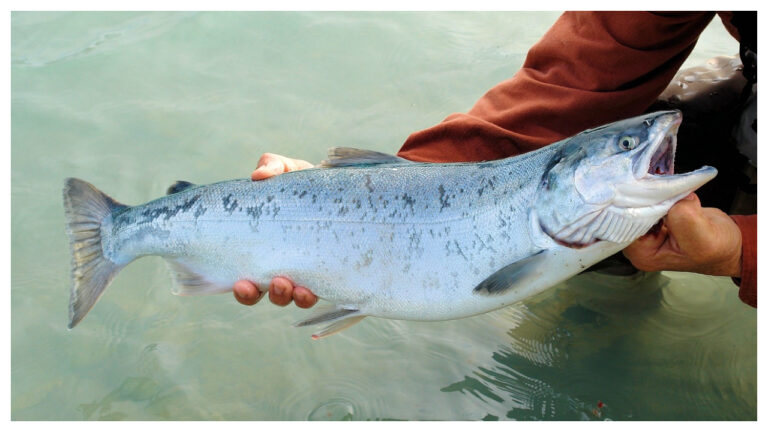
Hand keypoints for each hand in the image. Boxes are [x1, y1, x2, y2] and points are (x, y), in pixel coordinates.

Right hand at [232, 153, 318, 307]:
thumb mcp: (287, 171)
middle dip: (262, 294)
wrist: (341, 188)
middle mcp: (282, 265)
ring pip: (291, 297)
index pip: (248, 277)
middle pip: (265, 294)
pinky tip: (311, 289)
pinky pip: (319, 291)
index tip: (241, 283)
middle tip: (266, 284)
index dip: (243, 288)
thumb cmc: (306, 183)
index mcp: (265, 249)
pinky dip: (311, 294)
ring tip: (292, 287)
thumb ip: (272, 166)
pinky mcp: (329, 270)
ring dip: (289, 296)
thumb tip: (258, 175)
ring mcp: (306, 270)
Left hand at [623, 193, 742, 277]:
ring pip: (638, 204)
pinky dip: (660, 191)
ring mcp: (646, 230)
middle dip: (641, 197)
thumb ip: (681, 216)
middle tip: (653, 181)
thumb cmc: (717, 248)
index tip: (643, 189)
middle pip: (628, 214)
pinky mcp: (656, 216)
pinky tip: (669, 187)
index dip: (632, 207)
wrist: (730, 243)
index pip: (624, 226)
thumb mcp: (700, 235)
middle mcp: (639, 244)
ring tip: (663, 184)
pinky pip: (650, 199)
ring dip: (652, 192)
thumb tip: (671, 194)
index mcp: (643, 254)